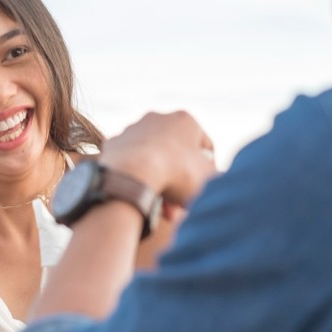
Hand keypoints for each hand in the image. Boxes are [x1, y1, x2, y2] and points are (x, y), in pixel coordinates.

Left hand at [99, 111, 216, 206]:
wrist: (132, 173)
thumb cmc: (176, 173)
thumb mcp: (209, 177)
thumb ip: (217, 174)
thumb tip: (215, 176)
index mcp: (184, 120)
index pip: (204, 146)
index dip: (207, 171)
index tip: (204, 190)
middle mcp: (158, 118)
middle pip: (176, 157)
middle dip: (180, 185)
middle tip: (181, 208)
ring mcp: (133, 130)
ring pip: (154, 163)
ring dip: (161, 187)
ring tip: (164, 212)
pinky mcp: (114, 144)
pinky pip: (132, 166)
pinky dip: (139, 181)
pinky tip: (143, 199)